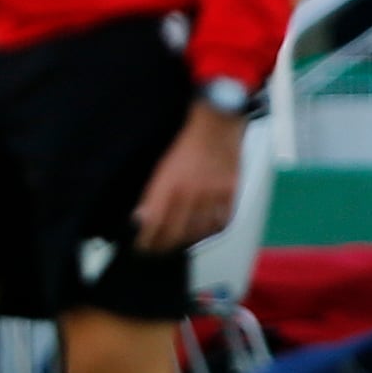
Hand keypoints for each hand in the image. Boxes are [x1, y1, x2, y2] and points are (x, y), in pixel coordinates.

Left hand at [132, 102, 244, 253]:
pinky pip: (221, 221)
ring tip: (176, 244)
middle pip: (176, 231)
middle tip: (155, 250)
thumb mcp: (161, 165)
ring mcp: (213, 194)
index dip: (147, 239)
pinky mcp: (230, 192)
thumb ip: (152, 194)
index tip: (141, 246)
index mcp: (170, 184)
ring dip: (185, 241)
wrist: (217, 122)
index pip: (155, 223)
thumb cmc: (186, 140)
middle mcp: (192, 192)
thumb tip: (142, 218)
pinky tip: (202, 233)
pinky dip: (210, 231)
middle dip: (163, 245)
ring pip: (198, 230)